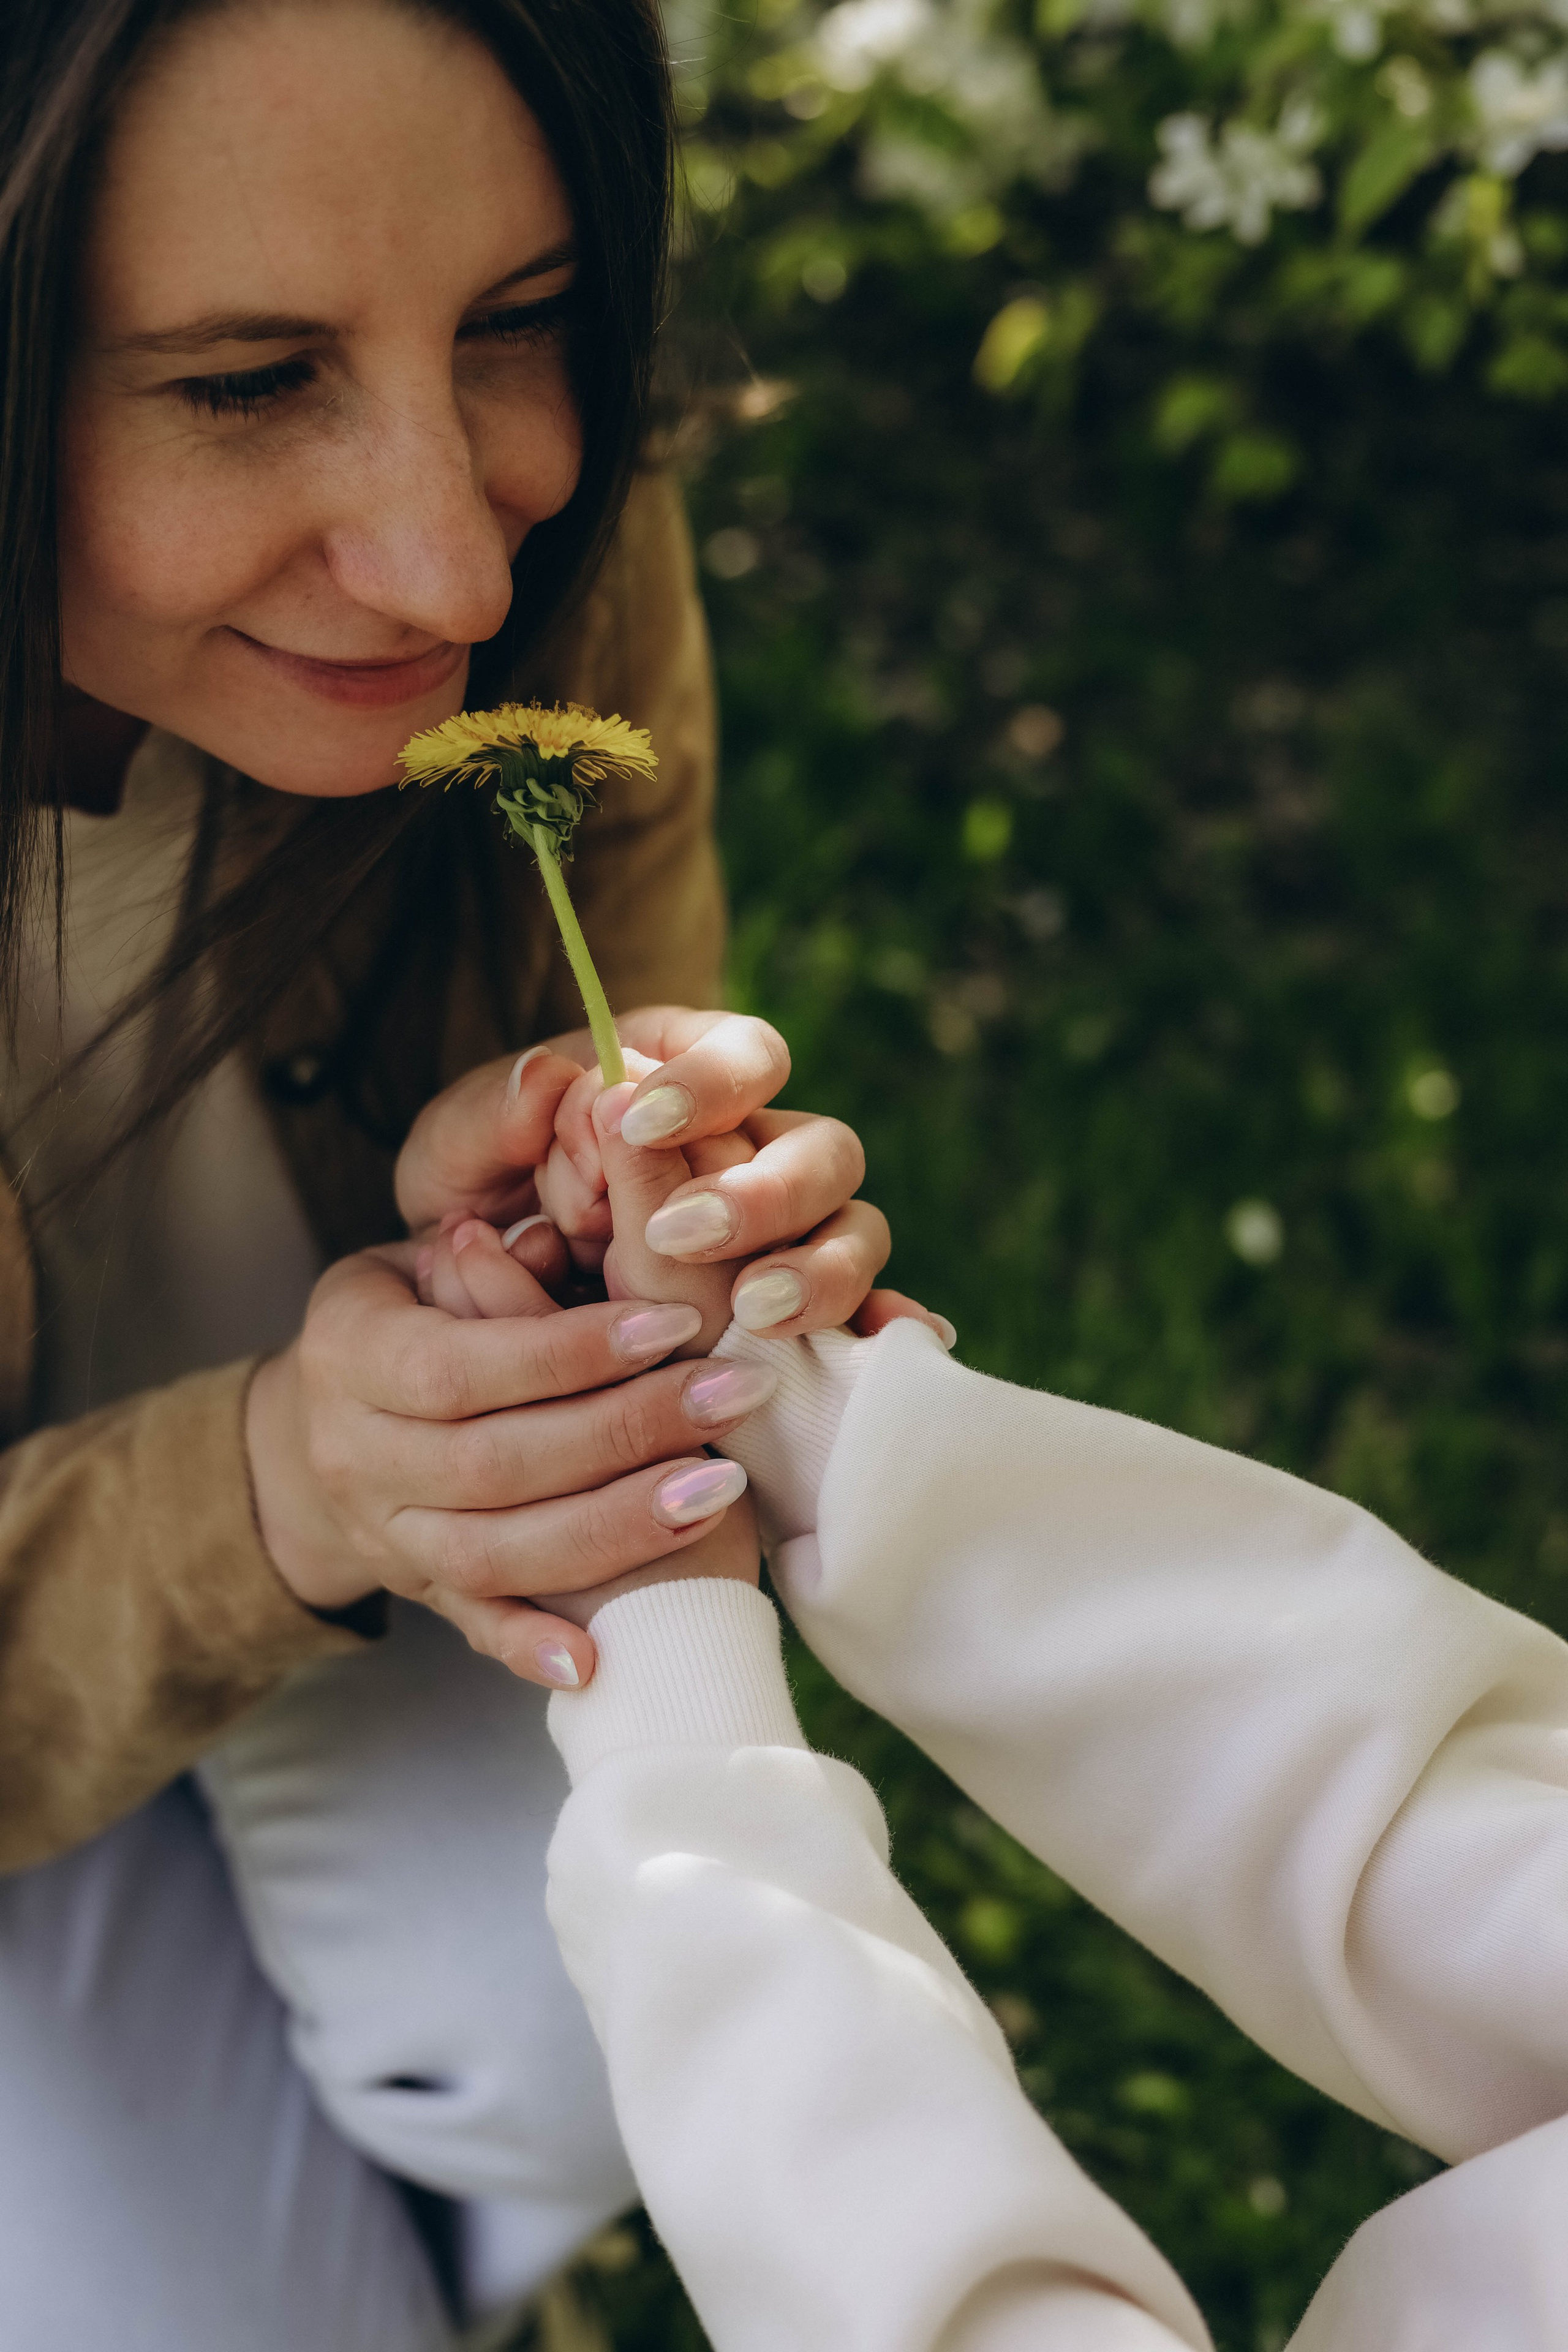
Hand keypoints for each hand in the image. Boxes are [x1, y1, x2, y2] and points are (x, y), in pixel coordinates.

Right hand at [244, 1235, 766, 1690]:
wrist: (315, 1426)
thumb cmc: (410, 1313)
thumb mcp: (426, 1257)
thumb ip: (493, 1258)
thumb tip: (564, 1235)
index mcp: (352, 1353)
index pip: (463, 1366)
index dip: (571, 1351)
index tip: (676, 1322)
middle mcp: (353, 1454)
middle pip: (491, 1464)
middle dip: (623, 1433)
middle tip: (733, 1395)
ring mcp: (385, 1535)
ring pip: (491, 1553)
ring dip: (612, 1528)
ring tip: (720, 1490)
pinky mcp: (419, 1591)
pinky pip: (474, 1625)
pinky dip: (530, 1645)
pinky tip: (598, 1656)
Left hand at [395, 1006, 892, 1338]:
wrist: (467, 1331)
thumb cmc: (473, 1212)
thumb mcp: (452, 1158)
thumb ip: (492, 1115)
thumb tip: (551, 1078)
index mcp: (689, 1086)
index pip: (746, 1053)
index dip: (712, 1080)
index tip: (636, 1120)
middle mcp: (757, 1155)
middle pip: (822, 1148)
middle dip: (764, 1191)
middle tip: (678, 1236)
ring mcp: (791, 1241)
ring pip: (856, 1231)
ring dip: (819, 1268)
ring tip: (752, 1312)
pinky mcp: (800, 1321)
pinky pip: (867, 1319)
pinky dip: (880, 1328)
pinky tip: (880, 1343)